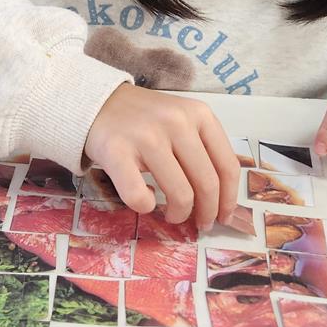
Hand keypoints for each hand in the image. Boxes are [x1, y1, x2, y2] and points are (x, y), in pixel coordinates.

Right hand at [84, 84, 239, 229]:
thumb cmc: (146, 118)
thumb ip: (203, 148)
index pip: (227, 165)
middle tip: (199, 224)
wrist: (98, 102)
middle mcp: (176, 122)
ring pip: (179, 194)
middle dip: (207, 213)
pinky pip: (139, 197)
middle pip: (206, 184)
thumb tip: (221, 198)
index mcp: (199, 114)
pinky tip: (144, 199)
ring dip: (178, 215)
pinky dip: (145, 207)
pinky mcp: (117, 151)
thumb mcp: (182, 119)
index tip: (223, 216)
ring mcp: (146, 136)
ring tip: (171, 214)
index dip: (229, 199)